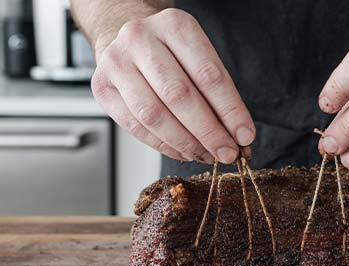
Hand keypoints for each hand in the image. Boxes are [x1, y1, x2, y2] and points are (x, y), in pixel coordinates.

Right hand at [91, 8, 254, 163]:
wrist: (129, 40)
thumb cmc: (173, 53)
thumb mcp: (200, 59)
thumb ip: (218, 95)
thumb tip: (238, 137)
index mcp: (174, 26)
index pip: (209, 75)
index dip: (230, 111)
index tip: (245, 136)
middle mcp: (140, 38)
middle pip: (179, 95)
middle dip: (209, 132)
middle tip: (227, 153)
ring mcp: (116, 62)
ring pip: (154, 115)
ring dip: (186, 143)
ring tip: (206, 155)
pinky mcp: (102, 87)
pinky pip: (136, 126)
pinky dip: (164, 145)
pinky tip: (183, 151)